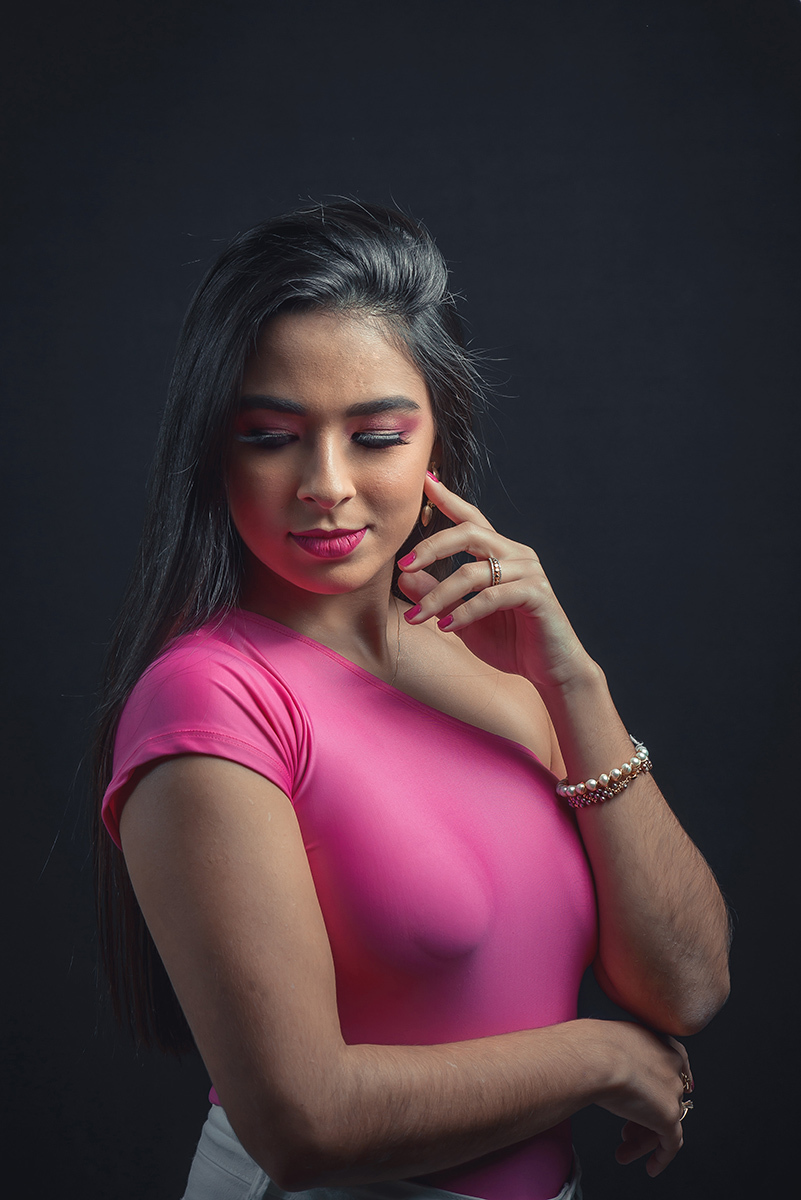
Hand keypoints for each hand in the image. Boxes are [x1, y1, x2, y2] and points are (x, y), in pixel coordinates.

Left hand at [397, 474, 593, 690]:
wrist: (550, 669)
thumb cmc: (509, 642)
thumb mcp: (461, 619)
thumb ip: (437, 597)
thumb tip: (405, 577)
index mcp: (499, 554)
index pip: (471, 519)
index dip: (448, 499)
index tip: (425, 481)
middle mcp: (516, 555)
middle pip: (469, 532)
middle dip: (432, 546)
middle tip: (404, 564)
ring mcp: (529, 572)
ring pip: (474, 571)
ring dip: (440, 595)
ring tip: (418, 618)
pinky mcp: (537, 594)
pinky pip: (492, 596)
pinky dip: (465, 612)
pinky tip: (447, 628)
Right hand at [591, 1021, 693, 1177]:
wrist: (596, 1055)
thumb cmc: (592, 1044)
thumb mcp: (608, 1042)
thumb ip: (615, 1054)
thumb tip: (596, 1060)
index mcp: (660, 1042)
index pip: (668, 1069)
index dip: (658, 1088)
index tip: (653, 1100)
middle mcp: (672, 1066)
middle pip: (663, 1098)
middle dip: (643, 1118)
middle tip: (626, 1131)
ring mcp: (672, 1091)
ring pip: (664, 1122)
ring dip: (644, 1140)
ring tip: (623, 1152)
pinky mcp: (669, 1116)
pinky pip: (671, 1143)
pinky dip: (661, 1157)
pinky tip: (650, 1167)